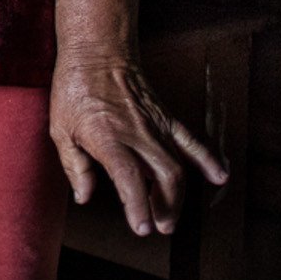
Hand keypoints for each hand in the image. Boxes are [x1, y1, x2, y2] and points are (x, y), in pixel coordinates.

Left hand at [48, 50, 228, 237]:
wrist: (97, 51)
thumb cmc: (74, 88)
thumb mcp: (60, 128)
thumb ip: (74, 166)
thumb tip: (85, 196)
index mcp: (107, 136)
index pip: (129, 179)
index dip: (138, 206)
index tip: (143, 228)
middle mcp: (137, 133)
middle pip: (164, 176)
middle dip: (166, 207)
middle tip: (159, 225)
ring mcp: (156, 125)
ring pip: (178, 165)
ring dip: (179, 195)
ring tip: (171, 215)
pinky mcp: (166, 118)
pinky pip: (191, 141)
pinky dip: (207, 159)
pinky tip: (219, 176)